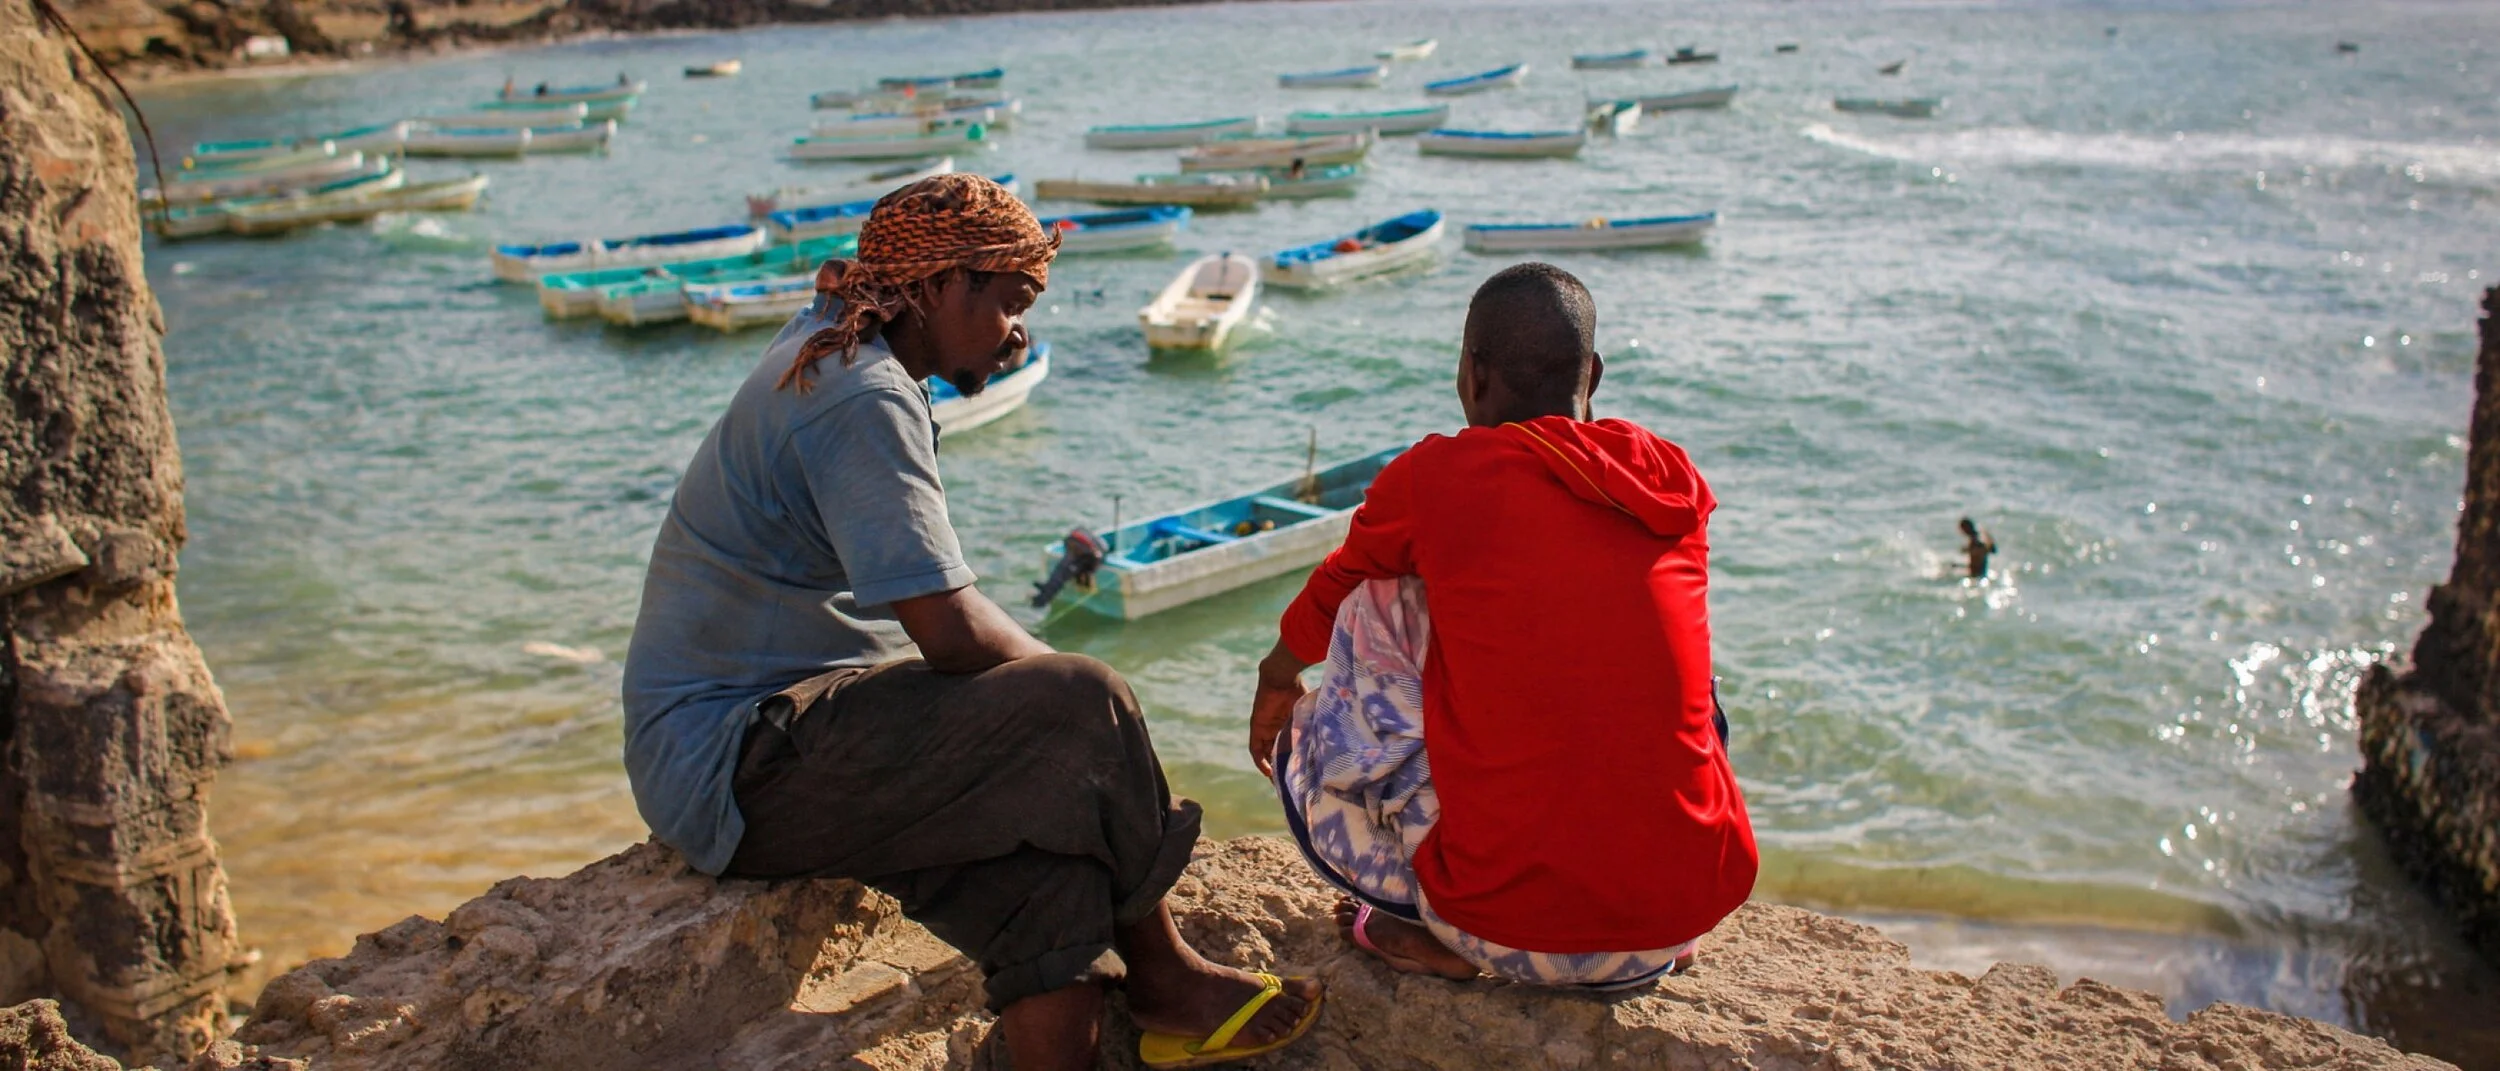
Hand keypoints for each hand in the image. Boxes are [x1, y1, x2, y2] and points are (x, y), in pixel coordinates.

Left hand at [1248, 642, 1311, 778]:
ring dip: (1271, 767)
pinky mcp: (1257, 727)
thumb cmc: (1297, 689)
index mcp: (1287, 724)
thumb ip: (1313, 723)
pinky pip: (1255, 748)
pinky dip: (1260, 761)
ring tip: (1279, 782)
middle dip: (1282, 767)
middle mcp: (1275, 728)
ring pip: (1266, 752)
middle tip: (1290, 783)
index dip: (1292, 759)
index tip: (1300, 773)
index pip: (1288, 745)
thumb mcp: (1307, 712)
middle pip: (1276, 752)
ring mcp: (1265, 728)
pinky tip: (1268, 771)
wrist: (1282, 676)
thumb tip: (1333, 736)